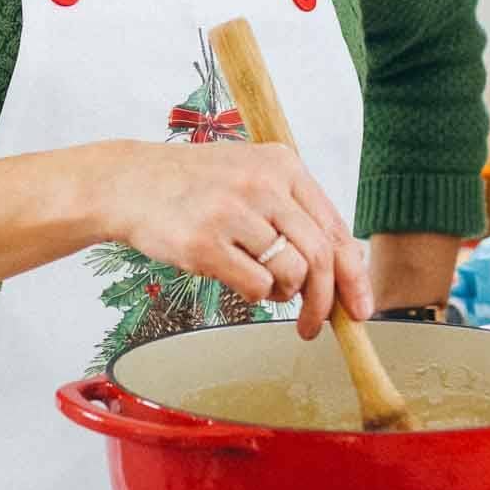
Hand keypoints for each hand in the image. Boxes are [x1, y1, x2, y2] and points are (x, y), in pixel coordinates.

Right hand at [108, 137, 372, 340]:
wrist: (129, 182)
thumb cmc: (194, 186)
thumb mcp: (251, 176)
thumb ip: (294, 212)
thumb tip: (344, 268)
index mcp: (282, 164)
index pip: (335, 228)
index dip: (354, 275)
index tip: (360, 309)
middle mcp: (262, 183)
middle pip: (321, 256)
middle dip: (324, 302)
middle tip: (314, 326)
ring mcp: (232, 212)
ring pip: (291, 273)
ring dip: (283, 295)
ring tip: (263, 288)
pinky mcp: (205, 243)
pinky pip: (256, 287)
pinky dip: (254, 295)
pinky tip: (235, 279)